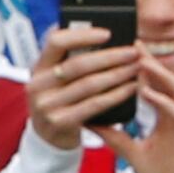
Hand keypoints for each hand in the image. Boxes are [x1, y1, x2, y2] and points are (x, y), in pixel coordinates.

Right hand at [27, 23, 146, 151]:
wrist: (48, 139)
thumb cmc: (60, 101)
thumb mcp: (54, 79)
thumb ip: (69, 60)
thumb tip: (103, 37)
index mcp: (37, 67)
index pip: (55, 41)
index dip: (82, 35)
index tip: (108, 33)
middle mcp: (38, 85)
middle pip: (77, 64)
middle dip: (110, 56)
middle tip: (133, 52)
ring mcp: (47, 105)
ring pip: (89, 84)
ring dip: (117, 74)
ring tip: (136, 67)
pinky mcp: (60, 122)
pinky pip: (94, 105)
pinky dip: (116, 95)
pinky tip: (131, 88)